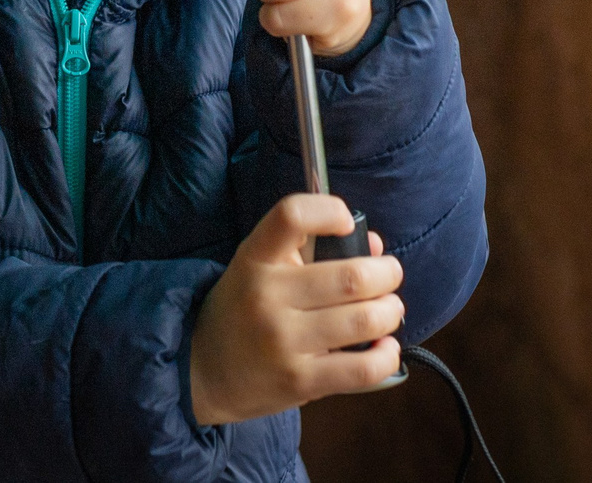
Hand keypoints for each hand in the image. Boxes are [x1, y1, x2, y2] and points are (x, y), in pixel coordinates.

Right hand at [187, 194, 402, 423]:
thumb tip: (374, 245)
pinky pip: (362, 368)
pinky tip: (385, 346)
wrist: (201, 370)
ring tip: (389, 309)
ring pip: (363, 320)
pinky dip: (386, 355)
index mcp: (255, 259)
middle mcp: (267, 296)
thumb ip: (312, 251)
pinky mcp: (299, 380)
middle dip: (387, 273)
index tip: (346, 222)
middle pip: (350, 277)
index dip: (328, 211)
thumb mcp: (261, 270)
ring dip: (390, 311)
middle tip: (390, 275)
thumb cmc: (243, 311)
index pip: (291, 216)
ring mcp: (282, 340)